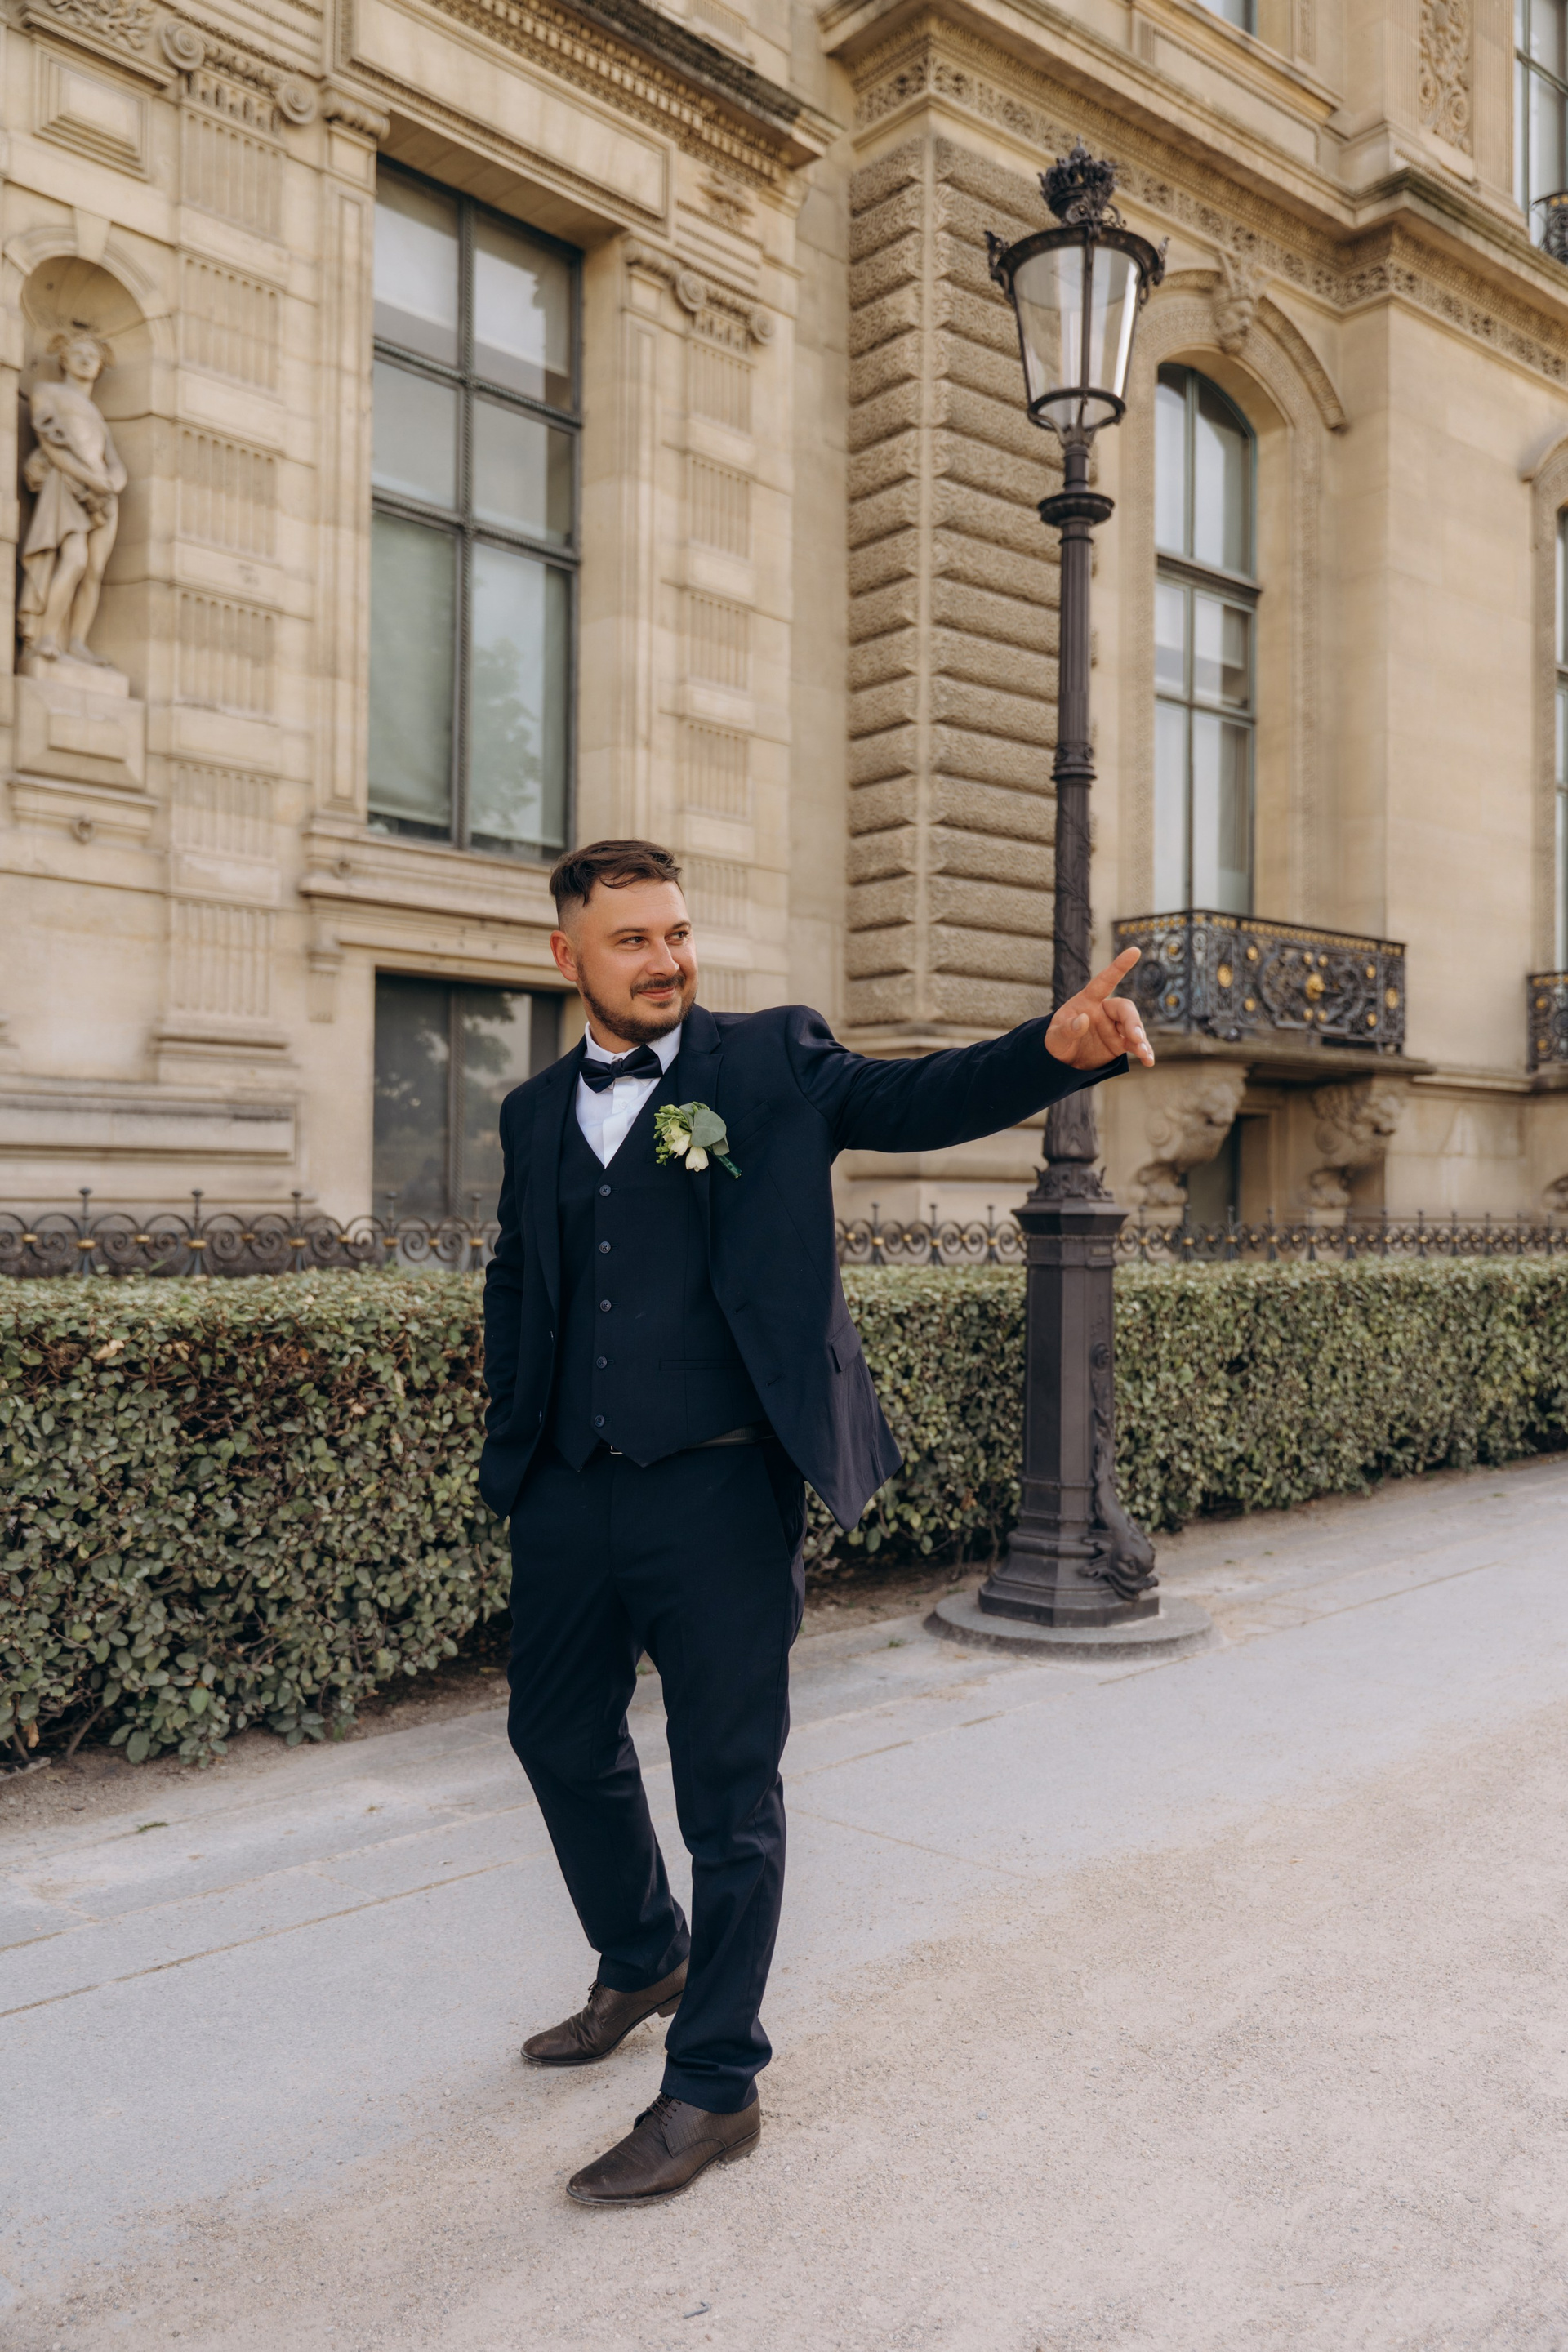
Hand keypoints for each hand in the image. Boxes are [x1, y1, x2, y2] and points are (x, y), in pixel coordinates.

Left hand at [1045, 945, 1154, 1069]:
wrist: (1060, 1062)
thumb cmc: (1055, 1042)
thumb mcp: (1055, 1037)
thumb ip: (1067, 1029)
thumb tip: (1083, 1020)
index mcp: (1087, 1001)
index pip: (1104, 981)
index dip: (1119, 966)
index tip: (1134, 951)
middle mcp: (1104, 1011)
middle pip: (1125, 1009)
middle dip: (1132, 1021)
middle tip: (1135, 1037)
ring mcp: (1114, 1027)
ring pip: (1134, 1027)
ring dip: (1141, 1038)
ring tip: (1143, 1053)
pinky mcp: (1120, 1043)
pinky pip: (1136, 1044)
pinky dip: (1144, 1051)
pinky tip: (1148, 1060)